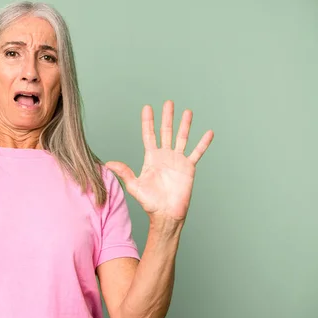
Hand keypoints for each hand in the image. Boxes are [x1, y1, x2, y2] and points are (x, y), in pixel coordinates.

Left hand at [106, 100, 213, 222]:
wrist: (166, 214)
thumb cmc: (149, 203)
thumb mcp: (134, 186)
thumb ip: (124, 172)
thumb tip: (108, 164)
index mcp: (151, 158)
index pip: (149, 135)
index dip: (148, 121)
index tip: (147, 107)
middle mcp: (164, 156)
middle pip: (166, 132)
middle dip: (167, 117)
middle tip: (168, 102)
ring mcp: (177, 161)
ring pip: (182, 138)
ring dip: (185, 125)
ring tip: (187, 112)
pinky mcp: (188, 168)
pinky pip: (197, 153)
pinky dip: (203, 143)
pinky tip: (209, 133)